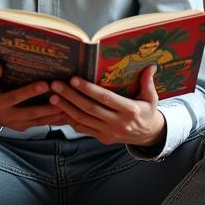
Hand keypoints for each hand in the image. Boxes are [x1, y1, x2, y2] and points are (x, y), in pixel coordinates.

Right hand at [0, 61, 69, 132]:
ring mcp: (18, 125)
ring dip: (54, 114)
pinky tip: (67, 113)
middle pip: (31, 112)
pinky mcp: (25, 128)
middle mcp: (9, 117)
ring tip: (70, 105)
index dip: (30, 92)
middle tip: (63, 96)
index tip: (45, 84)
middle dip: (48, 106)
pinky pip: (41, 124)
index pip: (16, 98)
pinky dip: (54, 119)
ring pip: (39, 120)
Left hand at [49, 65, 165, 147]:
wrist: (148, 135)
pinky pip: (83, 129)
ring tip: (52, 96)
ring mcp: (109, 133)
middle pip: (89, 109)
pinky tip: (59, 110)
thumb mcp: (152, 97)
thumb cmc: (147, 111)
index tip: (74, 79)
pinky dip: (70, 119)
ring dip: (66, 107)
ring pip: (83, 119)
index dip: (88, 89)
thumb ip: (148, 82)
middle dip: (71, 96)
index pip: (106, 98)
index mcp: (130, 110)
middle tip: (55, 85)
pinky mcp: (102, 139)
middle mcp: (118, 123)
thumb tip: (150, 65)